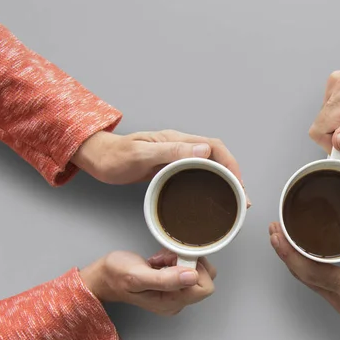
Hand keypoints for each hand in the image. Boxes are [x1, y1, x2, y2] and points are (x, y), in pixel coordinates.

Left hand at [72, 129, 246, 190]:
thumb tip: (204, 150)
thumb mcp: (141, 154)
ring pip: (210, 165)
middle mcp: (180, 146)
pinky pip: (197, 173)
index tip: (238, 183)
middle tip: (241, 198)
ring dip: (224, 180)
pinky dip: (210, 183)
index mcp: (177, 140)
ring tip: (233, 200)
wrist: (98, 158)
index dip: (231, 164)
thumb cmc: (114, 156)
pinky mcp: (170, 167)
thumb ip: (171, 151)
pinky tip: (211, 195)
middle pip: (217, 157)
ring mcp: (176, 157)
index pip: (215, 147)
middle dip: (234, 175)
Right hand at [80, 249, 216, 315]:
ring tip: (160, 260)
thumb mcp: (137, 276)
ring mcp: (176, 293)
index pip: (205, 286)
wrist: (103, 277)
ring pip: (196, 270)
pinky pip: (186, 268)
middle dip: (187, 262)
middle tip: (165, 259)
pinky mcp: (173, 284)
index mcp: (172, 302)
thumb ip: (166, 279)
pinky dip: (175, 259)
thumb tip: (192, 276)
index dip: (194, 269)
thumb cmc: (116, 276)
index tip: (175, 261)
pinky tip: (160, 261)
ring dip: (180, 259)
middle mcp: (177, 301)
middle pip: (204, 278)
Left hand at [268, 213, 339, 339]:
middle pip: (303, 277)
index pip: (311, 271)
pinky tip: (307, 259)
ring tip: (284, 242)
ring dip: (295, 262)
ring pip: (310, 284)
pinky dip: (308, 271)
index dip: (289, 252)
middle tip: (274, 231)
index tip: (277, 235)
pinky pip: (320, 288)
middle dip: (285, 253)